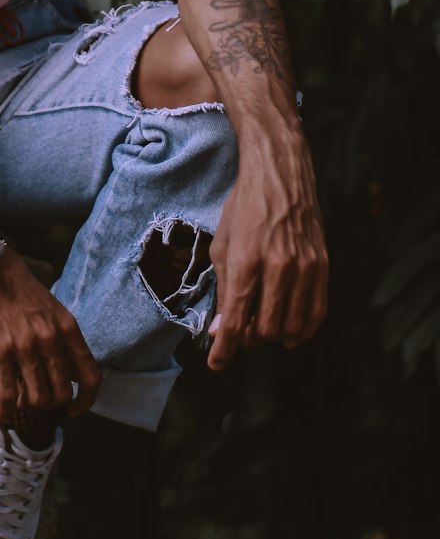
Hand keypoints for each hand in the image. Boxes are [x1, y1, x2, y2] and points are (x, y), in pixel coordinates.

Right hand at [0, 247, 101, 423]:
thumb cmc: (16, 289)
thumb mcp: (50, 310)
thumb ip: (61, 339)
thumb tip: (65, 374)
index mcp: (68, 327)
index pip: (91, 376)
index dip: (86, 401)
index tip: (74, 408)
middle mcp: (50, 339)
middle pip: (62, 394)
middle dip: (50, 403)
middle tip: (38, 398)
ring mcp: (25, 347)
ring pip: (37, 399)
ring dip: (28, 405)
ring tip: (20, 399)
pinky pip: (9, 396)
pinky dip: (7, 411)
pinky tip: (4, 412)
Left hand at [206, 126, 327, 370]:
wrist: (280, 174)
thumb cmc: (243, 209)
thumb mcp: (222, 245)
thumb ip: (223, 289)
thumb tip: (221, 330)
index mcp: (245, 261)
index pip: (236, 321)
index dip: (224, 350)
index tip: (216, 364)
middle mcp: (277, 267)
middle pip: (266, 330)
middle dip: (249, 339)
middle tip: (240, 331)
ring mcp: (304, 268)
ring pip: (292, 327)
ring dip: (274, 336)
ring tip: (262, 328)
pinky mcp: (323, 265)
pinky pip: (317, 312)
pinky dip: (304, 329)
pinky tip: (292, 332)